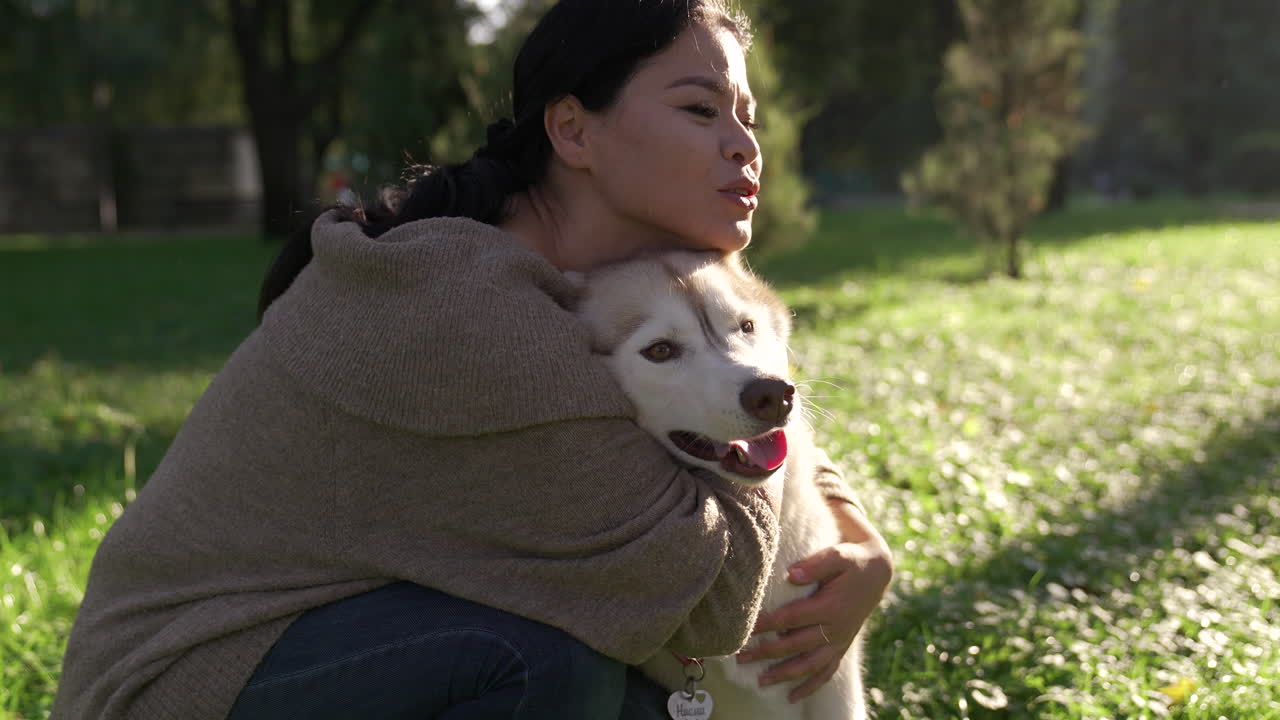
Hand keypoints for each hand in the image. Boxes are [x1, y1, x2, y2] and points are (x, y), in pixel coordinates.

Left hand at [735, 502, 892, 701]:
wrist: (877, 571)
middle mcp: (837, 628)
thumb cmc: (852, 559)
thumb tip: (791, 574)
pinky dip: (810, 686)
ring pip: (810, 665)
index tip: (744, 629)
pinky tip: (792, 697)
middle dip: (766, 653)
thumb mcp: (840, 555)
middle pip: (795, 645)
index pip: (791, 618)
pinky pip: (827, 672)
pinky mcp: (842, 646)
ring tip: (760, 682)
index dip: (767, 624)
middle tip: (740, 657)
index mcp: (832, 606)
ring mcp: (840, 641)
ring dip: (784, 675)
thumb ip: (817, 564)